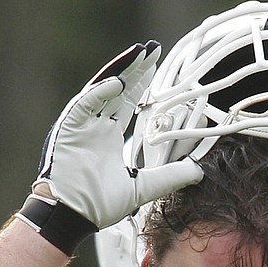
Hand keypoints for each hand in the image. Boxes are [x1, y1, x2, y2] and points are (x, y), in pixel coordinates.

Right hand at [17, 41, 202, 254]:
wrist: (72, 216)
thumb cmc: (99, 205)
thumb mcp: (145, 187)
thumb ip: (171, 177)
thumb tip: (199, 171)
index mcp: (107, 136)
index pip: (127, 103)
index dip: (141, 84)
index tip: (157, 67)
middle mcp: (94, 126)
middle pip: (117, 90)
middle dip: (135, 70)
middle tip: (153, 50)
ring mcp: (80, 126)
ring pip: (101, 90)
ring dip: (120, 71)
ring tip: (139, 54)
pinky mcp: (68, 130)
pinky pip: (84, 105)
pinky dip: (99, 93)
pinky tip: (117, 82)